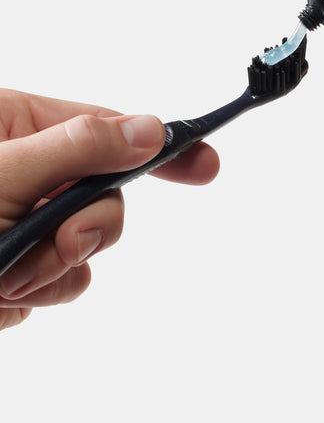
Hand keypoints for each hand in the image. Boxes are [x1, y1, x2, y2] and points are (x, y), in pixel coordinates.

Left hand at [0, 89, 218, 330]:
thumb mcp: (1, 175)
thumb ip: (78, 149)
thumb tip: (147, 128)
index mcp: (18, 126)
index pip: (109, 128)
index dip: (162, 147)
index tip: (205, 164)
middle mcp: (24, 170)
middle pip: (103, 197)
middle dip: (84, 230)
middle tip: (58, 242)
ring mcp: (20, 220)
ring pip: (81, 253)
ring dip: (46, 273)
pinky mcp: (12, 265)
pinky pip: (52, 287)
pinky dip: (24, 297)